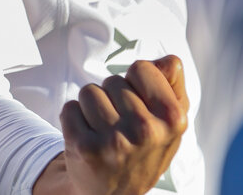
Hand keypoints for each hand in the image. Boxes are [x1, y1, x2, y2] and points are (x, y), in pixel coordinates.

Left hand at [56, 55, 188, 194]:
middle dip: (112, 96)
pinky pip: (70, 108)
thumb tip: (169, 60)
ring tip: (103, 130)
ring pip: (89, 92)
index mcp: (173, 119)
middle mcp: (146, 130)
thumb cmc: (142, 147)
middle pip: (112, 80)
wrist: (113, 192)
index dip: (135, 82)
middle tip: (120, 124)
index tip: (139, 103)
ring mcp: (115, 141)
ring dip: (91, 107)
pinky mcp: (86, 147)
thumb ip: (171, 86)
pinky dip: (74, 118)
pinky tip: (88, 137)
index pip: (142, 68)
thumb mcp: (167, 121)